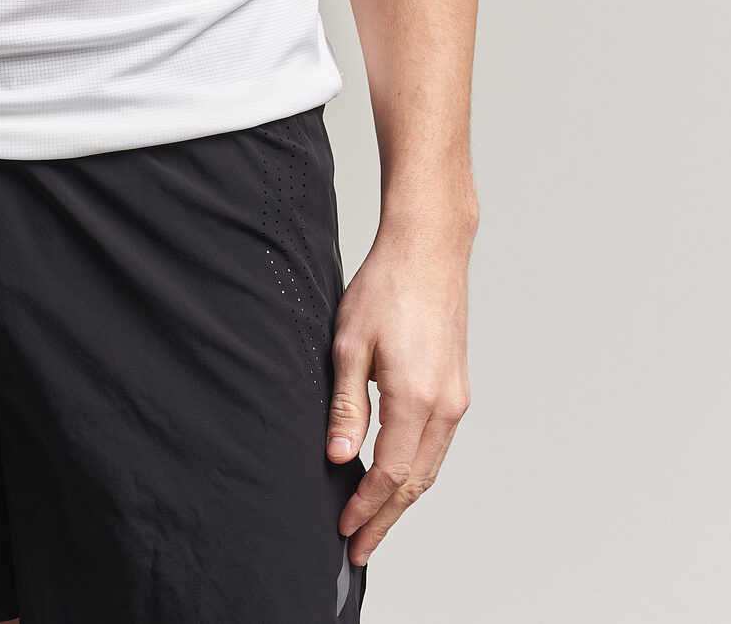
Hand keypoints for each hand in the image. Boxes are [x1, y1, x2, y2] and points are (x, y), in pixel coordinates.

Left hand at [326, 212, 473, 565]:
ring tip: (374, 521)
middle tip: (359, 547)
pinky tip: (397, 476)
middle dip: (386, 518)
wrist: (428, 250)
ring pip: (431, 467)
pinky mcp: (459, 387)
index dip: (366, 507)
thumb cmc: (385, 287)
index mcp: (415, 399)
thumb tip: (338, 456)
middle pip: (415, 482)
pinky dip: (417, 470)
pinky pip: (439, 445)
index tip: (344, 530)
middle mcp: (445, 406)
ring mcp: (457, 398)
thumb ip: (346, 405)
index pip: (389, 474)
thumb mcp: (349, 344)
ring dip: (403, 499)